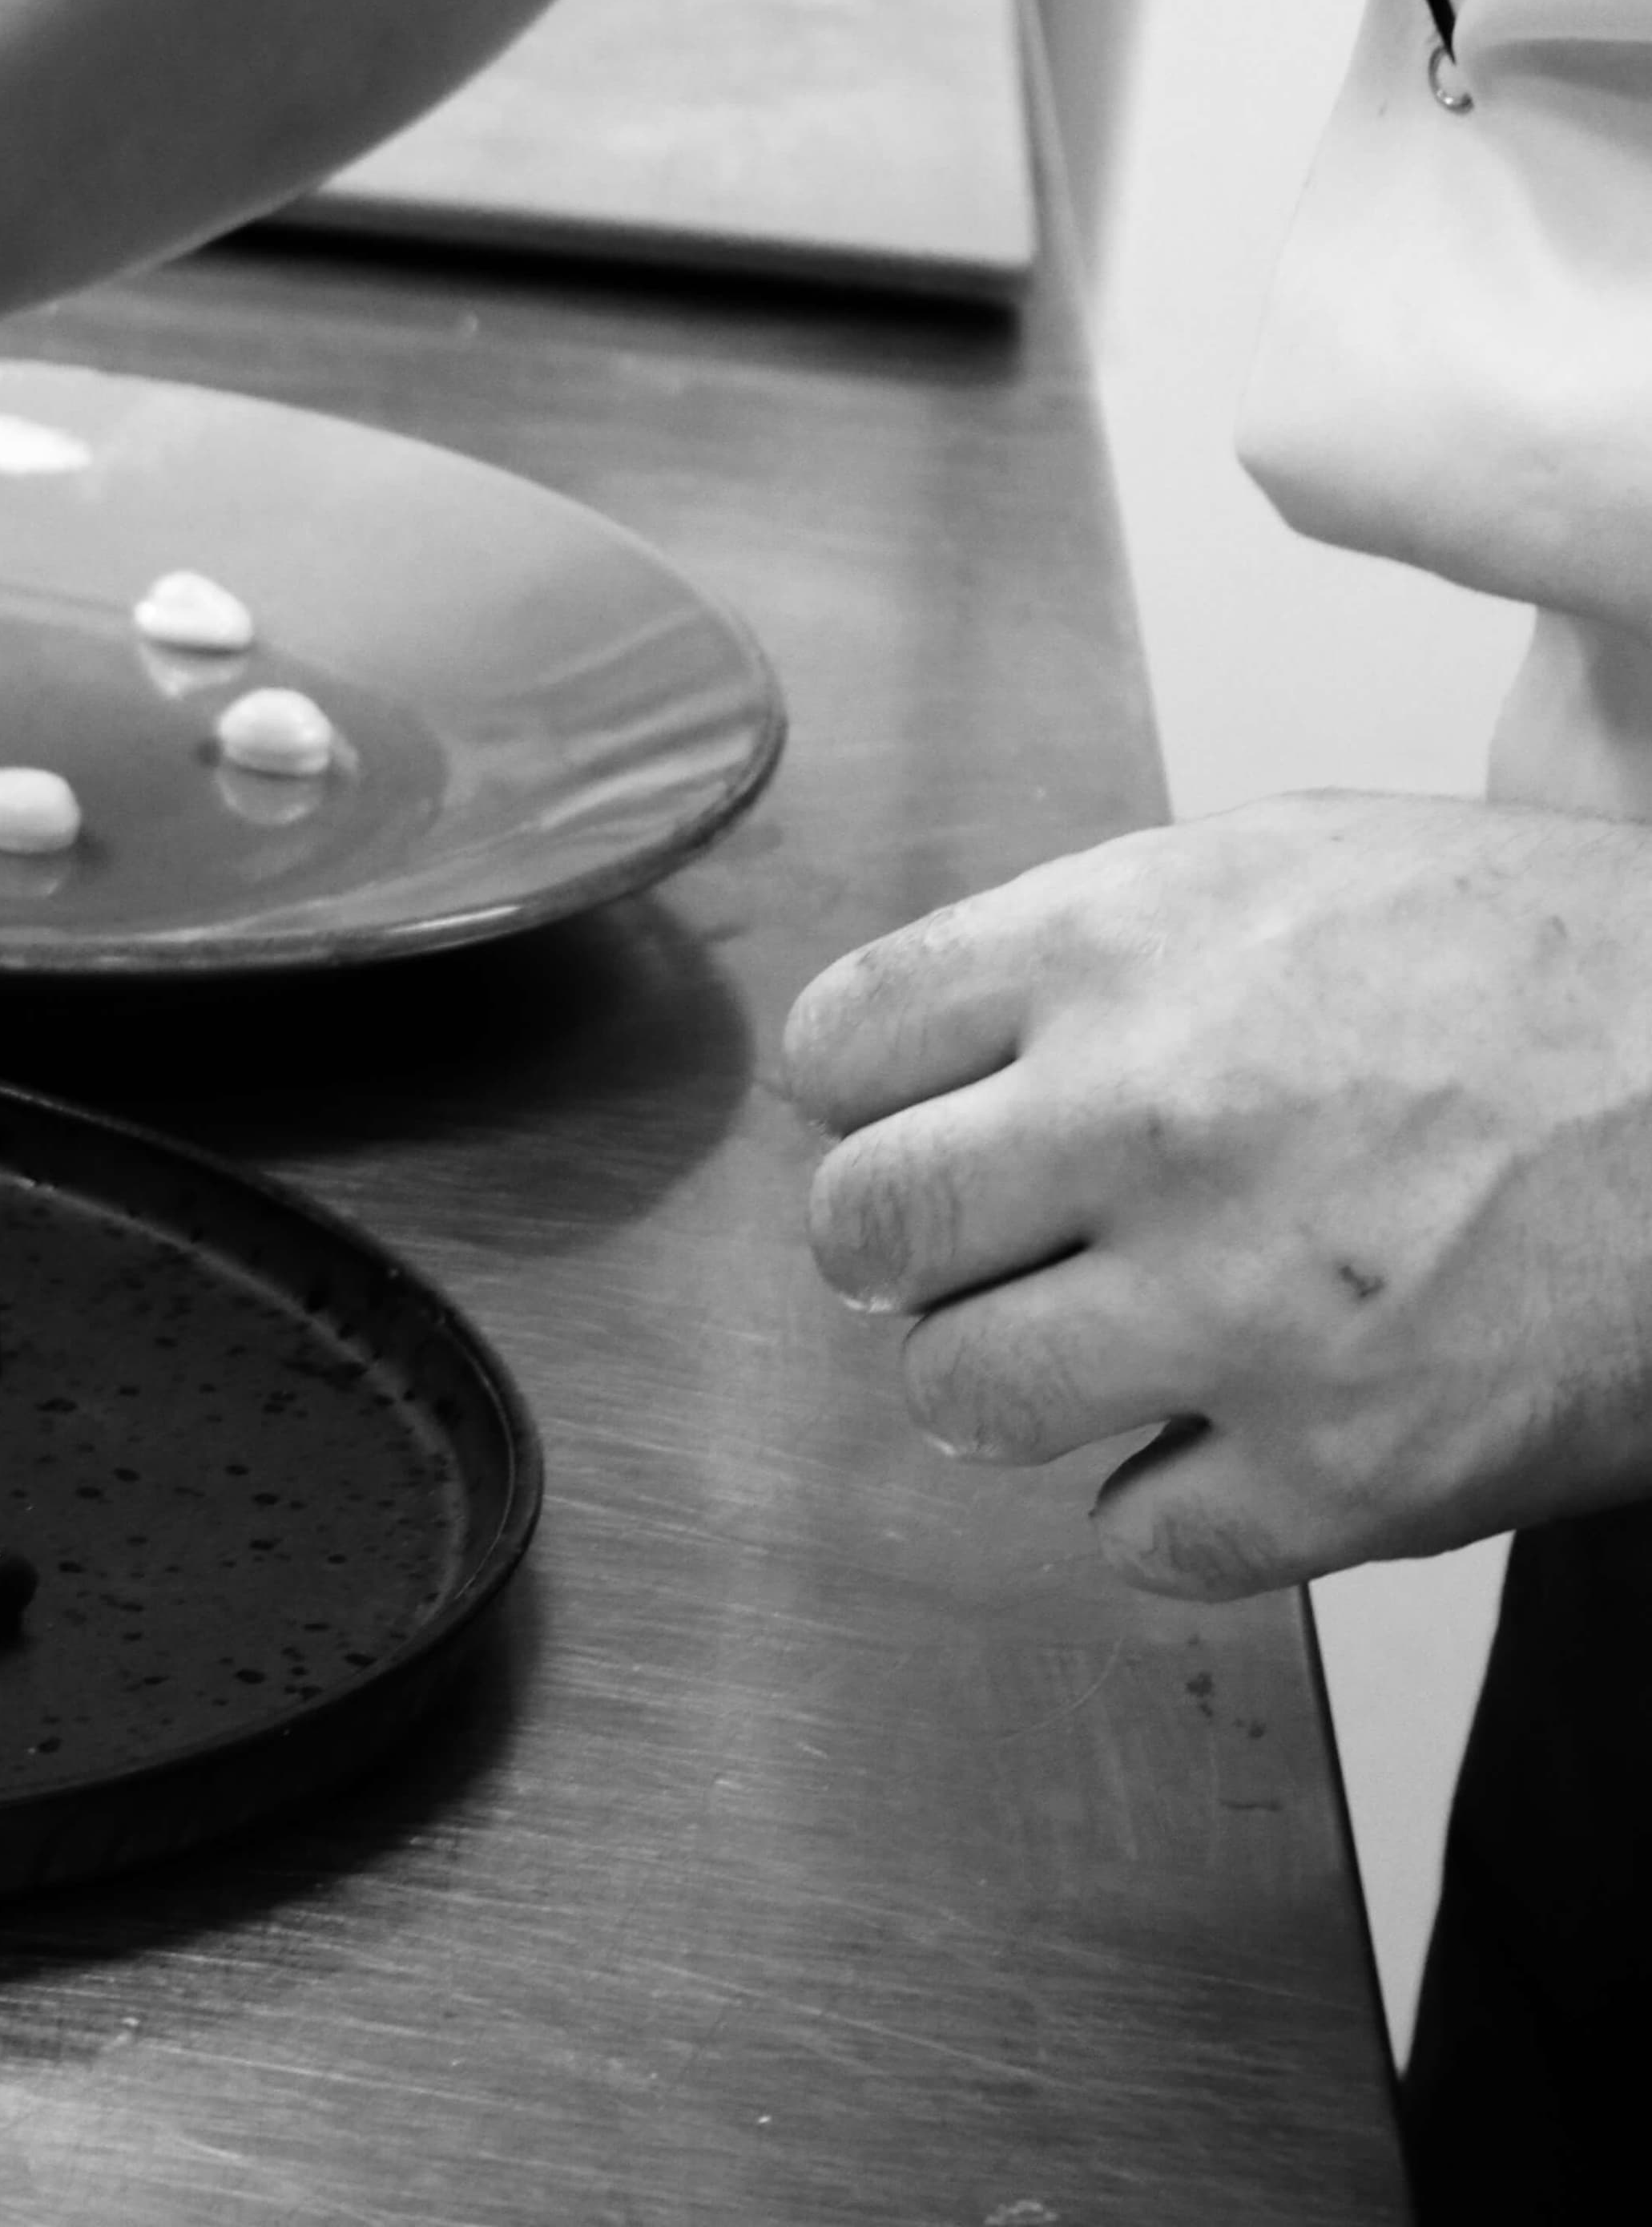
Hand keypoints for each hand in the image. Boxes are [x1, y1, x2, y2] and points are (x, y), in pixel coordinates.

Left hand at [783, 793, 1651, 1593]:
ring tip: (1106, 1348)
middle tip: (980, 1254)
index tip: (913, 1123)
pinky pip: (1135, 1537)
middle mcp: (1143, 1116)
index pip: (843, 1047)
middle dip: (906, 1250)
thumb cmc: (1554, 966)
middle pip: (864, 1229)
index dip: (869, 1099)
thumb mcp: (1295, 861)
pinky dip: (1174, 1504)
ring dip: (1015, 1380)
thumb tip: (957, 1048)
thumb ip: (1104, 950)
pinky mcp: (1336, 1470)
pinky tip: (1241, 1435)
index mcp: (1118, 948)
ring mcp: (1232, 1304)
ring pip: (960, 1394)